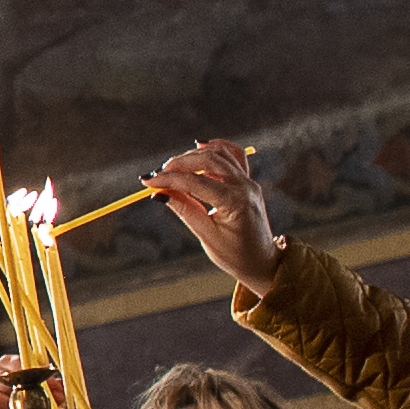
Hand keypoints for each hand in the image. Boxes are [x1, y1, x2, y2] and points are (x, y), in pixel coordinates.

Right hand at [145, 138, 283, 285]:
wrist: (261, 262)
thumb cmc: (235, 255)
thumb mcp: (206, 235)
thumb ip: (184, 209)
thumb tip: (159, 193)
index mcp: (235, 203)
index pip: (195, 183)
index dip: (169, 180)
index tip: (148, 182)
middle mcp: (245, 187)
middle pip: (208, 161)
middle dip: (180, 163)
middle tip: (158, 173)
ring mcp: (249, 182)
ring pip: (219, 154)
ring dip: (194, 156)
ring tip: (173, 167)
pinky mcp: (248, 181)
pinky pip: (234, 156)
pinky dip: (217, 148)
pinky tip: (200, 147)